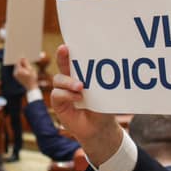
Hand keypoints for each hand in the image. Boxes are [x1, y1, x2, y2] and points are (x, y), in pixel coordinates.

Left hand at [13, 58, 38, 90]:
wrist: (31, 87)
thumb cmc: (32, 78)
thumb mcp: (31, 69)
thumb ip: (26, 63)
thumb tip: (23, 58)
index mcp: (18, 71)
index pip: (18, 62)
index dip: (20, 58)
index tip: (23, 54)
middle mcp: (15, 73)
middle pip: (17, 64)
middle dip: (21, 61)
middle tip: (24, 56)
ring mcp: (15, 75)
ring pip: (18, 67)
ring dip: (21, 64)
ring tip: (25, 60)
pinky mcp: (16, 76)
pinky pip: (18, 70)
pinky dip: (21, 68)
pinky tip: (25, 66)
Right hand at [51, 45, 121, 165]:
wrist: (99, 129)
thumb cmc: (103, 108)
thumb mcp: (104, 94)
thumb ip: (101, 83)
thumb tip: (113, 68)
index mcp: (81, 75)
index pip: (74, 59)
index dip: (70, 50)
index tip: (69, 42)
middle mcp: (69, 81)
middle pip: (62, 65)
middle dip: (62, 56)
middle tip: (64, 48)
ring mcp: (62, 91)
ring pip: (58, 79)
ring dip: (68, 81)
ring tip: (80, 86)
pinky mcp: (58, 104)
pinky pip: (57, 94)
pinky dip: (67, 95)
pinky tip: (77, 97)